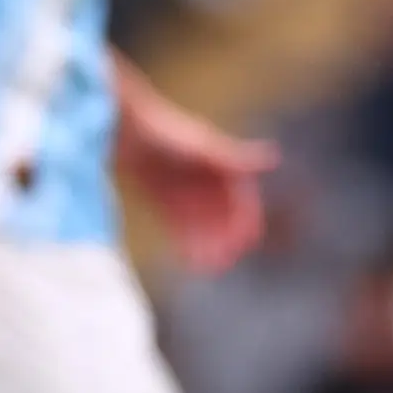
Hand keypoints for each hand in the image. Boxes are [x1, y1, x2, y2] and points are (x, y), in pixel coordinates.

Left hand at [116, 90, 279, 271]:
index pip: (241, 199)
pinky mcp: (162, 197)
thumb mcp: (202, 148)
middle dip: (223, 240)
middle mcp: (205, 179)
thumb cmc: (164, 131)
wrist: (119, 126)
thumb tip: (274, 157)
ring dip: (205, 245)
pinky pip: (177, 224)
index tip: (244, 243)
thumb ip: (235, 159)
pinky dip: (184, 240)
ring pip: (199, 224)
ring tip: (205, 267)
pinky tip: (186, 259)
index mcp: (222, 165)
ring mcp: (184, 189)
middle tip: (222, 263)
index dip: (244, 222)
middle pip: (221, 216)